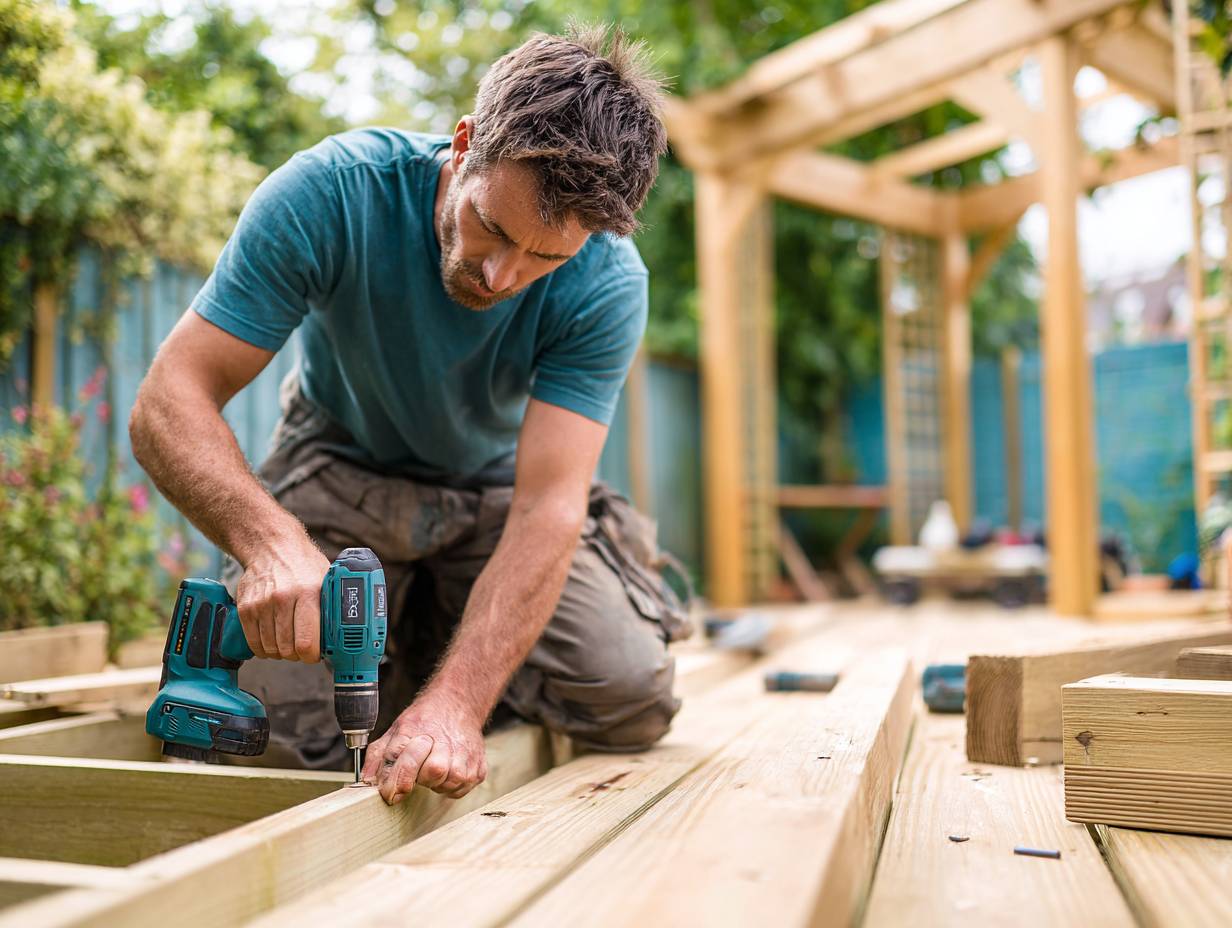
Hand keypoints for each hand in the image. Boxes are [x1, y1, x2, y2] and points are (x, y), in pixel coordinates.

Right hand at [235, 536, 329, 661]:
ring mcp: (261, 604)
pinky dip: (263, 648)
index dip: (311, 656)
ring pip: (270, 649)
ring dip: (280, 652)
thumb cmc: (303, 566)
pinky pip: (253, 643)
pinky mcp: (246, 609)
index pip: (306, 642)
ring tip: (288, 641)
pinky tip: (272, 640)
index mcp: (308, 594)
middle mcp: (283, 599)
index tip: (313, 655)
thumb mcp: (325, 581)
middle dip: (297, 655)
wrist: (271, 547)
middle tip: (302, 647)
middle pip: (287, 649)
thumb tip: (342, 636)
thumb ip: (331, 608)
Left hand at [362, 692, 488, 802]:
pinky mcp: (480, 766)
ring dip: (437, 783)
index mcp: (418, 731)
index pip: (406, 762)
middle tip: (421, 769)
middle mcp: (445, 741)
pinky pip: (461, 789)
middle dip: (422, 778)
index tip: (392, 794)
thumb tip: (366, 781)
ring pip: (448, 784)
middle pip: (431, 774)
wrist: (458, 704)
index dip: (397, 782)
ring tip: (435, 767)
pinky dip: (452, 786)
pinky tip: (449, 770)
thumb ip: (378, 756)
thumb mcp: (396, 729)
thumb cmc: (424, 720)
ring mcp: (465, 754)